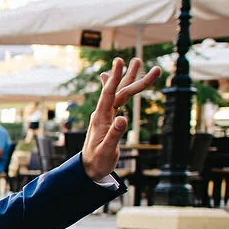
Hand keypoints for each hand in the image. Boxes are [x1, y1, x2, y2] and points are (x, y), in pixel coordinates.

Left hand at [82, 57, 160, 182]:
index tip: (119, 61)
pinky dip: (117, 87)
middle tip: (139, 59)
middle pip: (118, 91)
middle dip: (130, 76)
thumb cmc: (98, 161)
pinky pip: (115, 100)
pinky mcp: (108, 119)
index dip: (115, 77)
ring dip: (128, 79)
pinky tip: (110, 77)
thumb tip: (124, 118)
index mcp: (100, 118)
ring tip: (138, 62)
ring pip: (119, 93)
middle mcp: (102, 113)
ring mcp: (105, 115)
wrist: (89, 169)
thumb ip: (115, 134)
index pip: (108, 94)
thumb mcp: (108, 150)